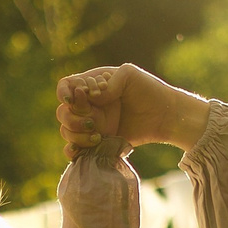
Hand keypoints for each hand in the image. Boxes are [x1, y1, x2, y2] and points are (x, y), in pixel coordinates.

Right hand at [56, 64, 206, 152]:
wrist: (165, 116)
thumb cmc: (149, 90)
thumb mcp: (129, 75)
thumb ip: (108, 82)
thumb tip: (92, 98)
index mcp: (90, 86)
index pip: (65, 87)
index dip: (64, 93)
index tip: (73, 100)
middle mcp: (88, 106)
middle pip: (62, 112)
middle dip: (73, 118)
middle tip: (93, 122)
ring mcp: (92, 125)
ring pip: (67, 131)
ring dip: (76, 135)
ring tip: (97, 137)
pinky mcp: (97, 143)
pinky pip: (75, 150)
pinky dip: (72, 151)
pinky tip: (79, 152)